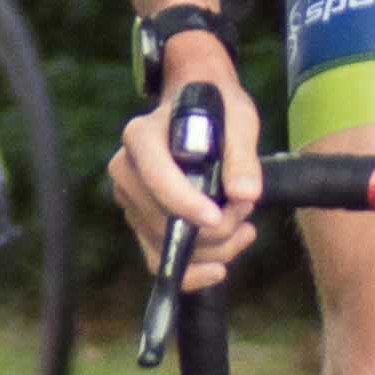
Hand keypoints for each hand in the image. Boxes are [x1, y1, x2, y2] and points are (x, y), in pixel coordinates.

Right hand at [107, 60, 260, 288]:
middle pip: (162, 220)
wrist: (198, 108)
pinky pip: (160, 258)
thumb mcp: (238, 119)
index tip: (218, 217)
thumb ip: (242, 155)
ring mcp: (130, 198)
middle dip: (213, 228)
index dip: (186, 203)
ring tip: (245, 225)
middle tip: (248, 209)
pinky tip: (224, 261)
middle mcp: (126, 169)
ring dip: (212, 248)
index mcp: (141, 137)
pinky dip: (194, 267)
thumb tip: (245, 194)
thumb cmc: (217, 109)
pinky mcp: (140, 220)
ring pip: (164, 246)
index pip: (157, 178)